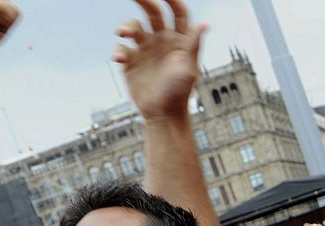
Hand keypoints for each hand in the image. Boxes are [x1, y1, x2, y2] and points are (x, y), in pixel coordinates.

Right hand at [114, 0, 205, 119]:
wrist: (164, 116)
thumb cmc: (180, 94)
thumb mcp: (188, 69)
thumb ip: (193, 44)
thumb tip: (205, 24)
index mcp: (179, 41)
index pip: (178, 12)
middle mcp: (162, 41)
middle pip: (153, 12)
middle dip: (144, 0)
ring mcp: (146, 50)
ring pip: (134, 27)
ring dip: (127, 26)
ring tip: (124, 33)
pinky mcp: (132, 62)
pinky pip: (122, 49)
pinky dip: (119, 51)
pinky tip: (121, 59)